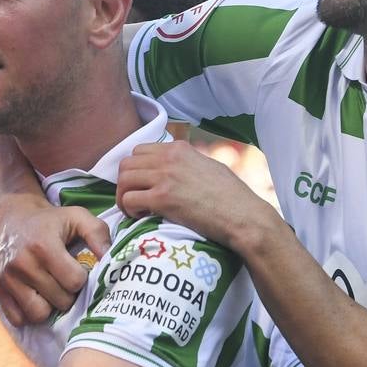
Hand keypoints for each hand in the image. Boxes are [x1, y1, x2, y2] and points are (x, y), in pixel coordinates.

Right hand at [0, 197, 109, 326]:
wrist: (11, 218)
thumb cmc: (50, 221)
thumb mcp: (77, 217)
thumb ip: (98, 235)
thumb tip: (111, 261)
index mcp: (44, 246)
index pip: (74, 282)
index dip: (81, 277)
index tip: (76, 268)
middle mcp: (22, 264)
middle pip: (60, 301)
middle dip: (68, 293)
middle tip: (63, 279)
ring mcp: (7, 279)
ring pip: (40, 314)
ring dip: (50, 306)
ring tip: (50, 289)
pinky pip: (19, 319)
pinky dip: (29, 313)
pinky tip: (35, 296)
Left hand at [116, 141, 269, 248]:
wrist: (243, 216)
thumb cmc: (232, 197)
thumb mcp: (210, 167)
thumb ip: (189, 163)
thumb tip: (178, 169)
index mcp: (180, 149)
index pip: (139, 150)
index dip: (136, 169)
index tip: (141, 184)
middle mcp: (169, 158)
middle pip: (126, 164)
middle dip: (126, 183)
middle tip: (134, 199)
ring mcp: (164, 177)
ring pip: (123, 180)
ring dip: (124, 197)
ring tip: (135, 210)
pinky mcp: (162, 199)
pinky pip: (129, 200)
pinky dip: (129, 210)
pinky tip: (141, 217)